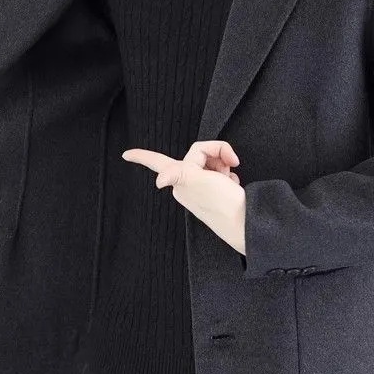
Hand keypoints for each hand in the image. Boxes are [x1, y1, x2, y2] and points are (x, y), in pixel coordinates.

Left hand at [121, 140, 246, 255]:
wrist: (247, 222)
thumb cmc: (224, 203)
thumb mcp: (200, 183)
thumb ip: (180, 174)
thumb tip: (159, 181)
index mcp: (180, 180)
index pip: (158, 164)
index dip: (143, 157)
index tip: (125, 154)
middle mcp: (188, 183)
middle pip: (198, 153)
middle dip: (216, 152)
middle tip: (231, 161)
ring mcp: (202, 187)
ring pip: (211, 161)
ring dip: (224, 163)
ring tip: (230, 177)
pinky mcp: (216, 191)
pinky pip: (222, 172)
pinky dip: (230, 173)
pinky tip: (233, 184)